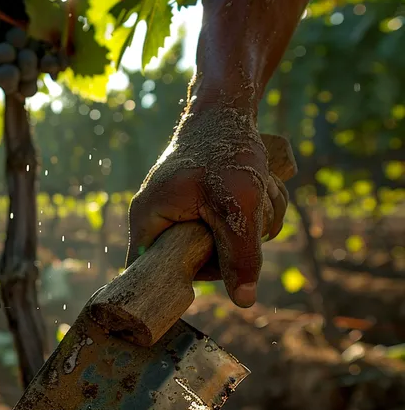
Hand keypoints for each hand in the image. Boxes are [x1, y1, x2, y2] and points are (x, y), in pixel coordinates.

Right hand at [125, 107, 288, 307]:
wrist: (227, 109)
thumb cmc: (226, 150)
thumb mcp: (238, 206)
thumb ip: (241, 255)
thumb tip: (244, 301)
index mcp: (149, 220)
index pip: (147, 273)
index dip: (173, 284)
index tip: (209, 277)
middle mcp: (157, 219)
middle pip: (194, 263)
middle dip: (234, 248)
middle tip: (251, 222)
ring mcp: (178, 212)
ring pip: (220, 246)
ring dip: (252, 228)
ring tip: (259, 194)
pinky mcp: (199, 205)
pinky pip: (228, 228)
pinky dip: (252, 214)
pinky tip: (262, 189)